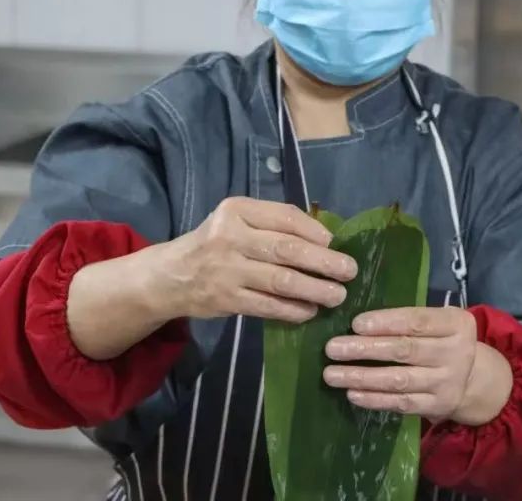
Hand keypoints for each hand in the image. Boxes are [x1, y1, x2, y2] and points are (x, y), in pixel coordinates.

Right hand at [161, 198, 356, 322]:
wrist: (171, 276)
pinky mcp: (226, 300)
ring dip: (315, 289)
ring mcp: (227, 270)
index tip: (336, 244)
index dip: (316, 232)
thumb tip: (327, 241)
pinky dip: (293, 310)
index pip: (286, 217)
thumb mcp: (238, 222)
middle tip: (350, 271)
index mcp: (237, 210)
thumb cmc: (217, 244)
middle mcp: (230, 237)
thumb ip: (274, 226)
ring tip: (338, 295)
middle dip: (324, 261)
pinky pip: (268, 306)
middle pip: (287, 249)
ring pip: (281, 281)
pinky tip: (310, 311)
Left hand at [323, 307, 513, 425]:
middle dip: (365, 349)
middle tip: (332, 348)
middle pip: (405, 350)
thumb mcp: (438, 321)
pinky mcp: (436, 406)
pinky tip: (352, 393)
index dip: (386, 322)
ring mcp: (446, 383)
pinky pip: (401, 404)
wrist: (474, 378)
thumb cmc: (442, 340)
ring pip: (399, 380)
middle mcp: (455, 353)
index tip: (355, 324)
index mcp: (455, 324)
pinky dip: (374, 399)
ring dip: (362, 377)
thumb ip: (408, 319)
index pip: (418, 321)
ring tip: (332, 374)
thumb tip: (356, 323)